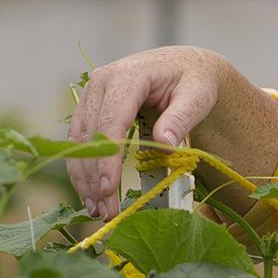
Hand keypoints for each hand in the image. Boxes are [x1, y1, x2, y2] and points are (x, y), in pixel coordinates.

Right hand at [67, 46, 226, 219]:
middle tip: (104, 211)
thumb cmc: (196, 80)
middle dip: (94, 177)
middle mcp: (102, 82)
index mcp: (128, 76)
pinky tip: (93, 192)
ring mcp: (93, 94)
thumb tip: (165, 144)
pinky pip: (82, 141)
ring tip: (97, 209)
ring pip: (79, 141)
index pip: (111, 122)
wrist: (187, 65)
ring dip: (84, 177)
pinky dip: (85, 168)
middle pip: (90, 136)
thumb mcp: (198, 96)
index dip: (107, 159)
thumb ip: (181, 118)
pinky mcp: (91, 107)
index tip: (108, 189)